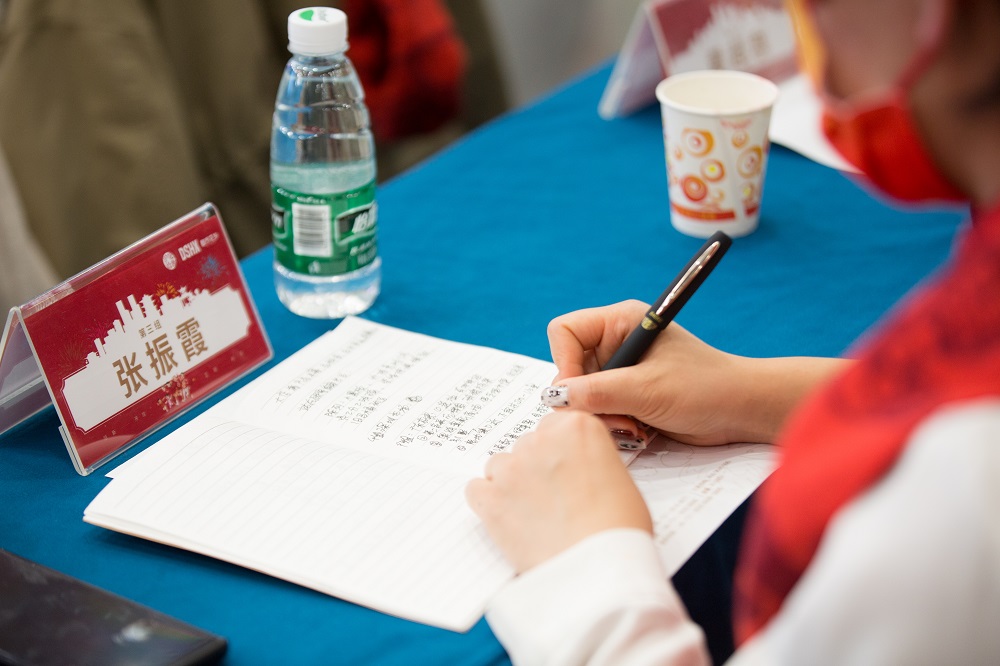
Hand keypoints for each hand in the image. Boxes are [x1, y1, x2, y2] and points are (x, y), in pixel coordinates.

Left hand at [466, 410, 651, 572]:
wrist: (599, 568)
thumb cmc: (618, 528)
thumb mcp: (618, 477)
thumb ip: (589, 459)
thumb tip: (574, 468)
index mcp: (577, 428)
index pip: (554, 425)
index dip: (558, 451)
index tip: (562, 468)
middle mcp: (541, 440)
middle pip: (527, 445)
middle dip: (535, 468)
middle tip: (551, 498)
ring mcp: (512, 468)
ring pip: (499, 466)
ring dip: (510, 484)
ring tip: (531, 514)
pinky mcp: (491, 498)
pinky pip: (476, 490)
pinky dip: (488, 502)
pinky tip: (507, 519)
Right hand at [544, 301, 848, 445]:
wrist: (741, 411)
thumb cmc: (704, 388)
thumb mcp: (647, 390)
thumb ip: (598, 393)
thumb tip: (554, 399)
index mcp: (620, 322)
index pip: (564, 332)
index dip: (563, 362)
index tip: (577, 394)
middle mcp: (616, 342)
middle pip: (568, 368)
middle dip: (585, 399)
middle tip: (615, 417)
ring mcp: (620, 371)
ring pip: (581, 395)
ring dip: (601, 416)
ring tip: (632, 426)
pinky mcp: (626, 395)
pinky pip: (597, 411)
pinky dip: (612, 425)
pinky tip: (637, 431)